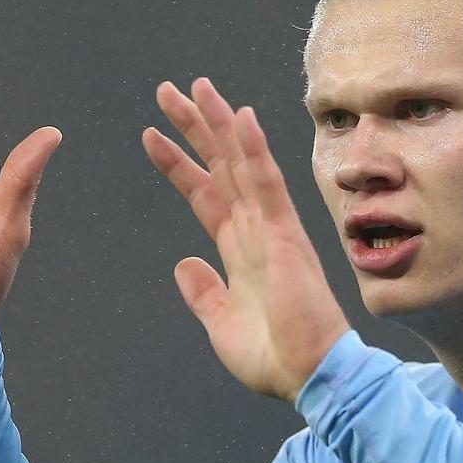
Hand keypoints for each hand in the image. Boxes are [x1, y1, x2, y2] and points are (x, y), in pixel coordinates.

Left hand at [144, 79, 350, 401]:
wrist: (309, 376)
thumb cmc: (274, 357)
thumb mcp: (221, 323)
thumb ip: (204, 292)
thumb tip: (185, 264)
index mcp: (239, 249)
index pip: (204, 193)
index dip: (178, 164)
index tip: (153, 135)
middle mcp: (254, 229)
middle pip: (219, 165)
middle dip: (193, 128)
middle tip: (167, 90)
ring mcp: (270, 227)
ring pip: (239, 162)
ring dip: (217, 123)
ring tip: (194, 86)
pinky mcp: (285, 234)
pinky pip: (267, 182)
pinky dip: (254, 148)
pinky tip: (241, 116)